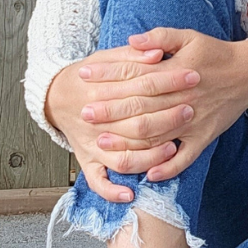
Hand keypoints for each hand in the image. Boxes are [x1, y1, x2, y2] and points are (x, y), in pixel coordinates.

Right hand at [45, 45, 200, 202]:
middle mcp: (95, 122)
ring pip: (123, 158)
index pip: (142, 87)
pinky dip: (112, 191)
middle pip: (137, 125)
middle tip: (190, 110)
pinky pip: (98, 182)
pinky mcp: (86, 161)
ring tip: (172, 147)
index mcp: (99, 92)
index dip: (170, 81)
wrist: (55, 96)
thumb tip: (157, 53)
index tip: (193, 76)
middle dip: (168, 118)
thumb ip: (132, 55)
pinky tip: (130, 194)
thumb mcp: (105, 58)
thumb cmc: (87, 77)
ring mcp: (91, 145)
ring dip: (150, 156)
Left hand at [80, 27, 247, 183]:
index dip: (108, 75)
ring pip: (157, 136)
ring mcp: (193, 122)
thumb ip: (160, 37)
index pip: (135, 75)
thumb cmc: (215, 53)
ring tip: (103, 144)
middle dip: (110, 111)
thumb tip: (132, 40)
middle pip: (140, 107)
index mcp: (175, 72)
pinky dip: (168, 168)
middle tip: (84, 114)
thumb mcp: (189, 36)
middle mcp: (182, 99)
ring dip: (129, 142)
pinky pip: (185, 158)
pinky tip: (148, 174)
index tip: (85, 77)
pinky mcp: (204, 138)